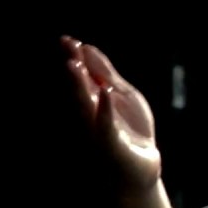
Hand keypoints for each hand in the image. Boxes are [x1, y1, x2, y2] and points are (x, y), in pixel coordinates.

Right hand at [62, 35, 161, 193]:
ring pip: (84, 105)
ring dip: (78, 85)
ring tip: (74, 64)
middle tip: (67, 48)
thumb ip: (106, 73)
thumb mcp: (123, 94)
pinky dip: (104, 110)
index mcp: (92, 99)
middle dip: (73, 68)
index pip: (81, 76)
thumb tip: (86, 48)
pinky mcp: (109, 145)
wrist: (141, 167)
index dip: (75, 57)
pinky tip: (104, 93)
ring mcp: (96, 130)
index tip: (67, 40)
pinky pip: (104, 126)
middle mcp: (89, 114)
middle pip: (78, 88)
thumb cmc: (130, 129)